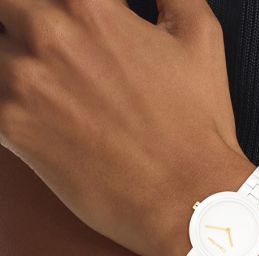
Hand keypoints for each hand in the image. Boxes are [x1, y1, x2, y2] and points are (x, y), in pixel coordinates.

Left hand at [0, 0, 248, 255]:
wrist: (187, 197)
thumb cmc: (198, 126)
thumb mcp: (201, 39)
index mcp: (90, 7)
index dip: (64, 8)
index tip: (79, 25)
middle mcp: (47, 38)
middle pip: (6, 7)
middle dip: (24, 18)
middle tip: (53, 46)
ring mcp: (23, 86)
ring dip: (13, 57)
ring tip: (51, 83)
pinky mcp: (14, 132)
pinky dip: (9, 99)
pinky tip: (40, 111)